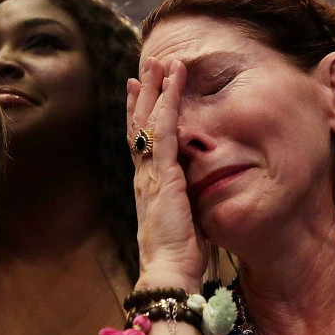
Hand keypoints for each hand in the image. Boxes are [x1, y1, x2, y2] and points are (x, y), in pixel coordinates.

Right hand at [126, 57, 205, 291]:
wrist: (169, 272)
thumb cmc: (179, 256)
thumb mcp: (184, 222)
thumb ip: (186, 202)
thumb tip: (196, 194)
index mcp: (149, 187)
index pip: (141, 143)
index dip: (138, 116)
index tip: (137, 92)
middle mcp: (144, 175)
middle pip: (138, 125)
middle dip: (142, 93)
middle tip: (145, 66)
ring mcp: (150, 172)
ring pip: (148, 120)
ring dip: (154, 88)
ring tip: (158, 62)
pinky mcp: (163, 173)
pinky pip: (163, 130)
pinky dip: (168, 103)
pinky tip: (173, 83)